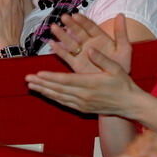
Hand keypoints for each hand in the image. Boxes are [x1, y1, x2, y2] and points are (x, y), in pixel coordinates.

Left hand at [25, 46, 141, 115]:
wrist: (129, 104)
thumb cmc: (123, 83)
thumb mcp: (115, 68)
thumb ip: (101, 59)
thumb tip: (90, 49)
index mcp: (91, 84)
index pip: (66, 81)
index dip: (51, 77)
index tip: (38, 73)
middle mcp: (84, 96)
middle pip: (58, 89)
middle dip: (42, 83)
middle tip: (27, 79)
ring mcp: (83, 104)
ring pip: (59, 97)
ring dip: (44, 91)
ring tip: (31, 85)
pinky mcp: (83, 108)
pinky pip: (64, 103)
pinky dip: (53, 97)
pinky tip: (45, 93)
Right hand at [49, 13, 131, 73]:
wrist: (117, 84)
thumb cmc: (122, 65)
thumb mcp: (124, 48)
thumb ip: (121, 32)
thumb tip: (120, 14)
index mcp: (100, 38)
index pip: (90, 26)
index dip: (83, 21)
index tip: (75, 15)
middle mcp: (89, 44)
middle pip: (78, 32)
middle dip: (70, 25)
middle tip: (63, 17)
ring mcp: (82, 54)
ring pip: (70, 42)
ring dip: (62, 35)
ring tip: (53, 27)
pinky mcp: (76, 64)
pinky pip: (66, 56)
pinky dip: (59, 50)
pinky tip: (52, 43)